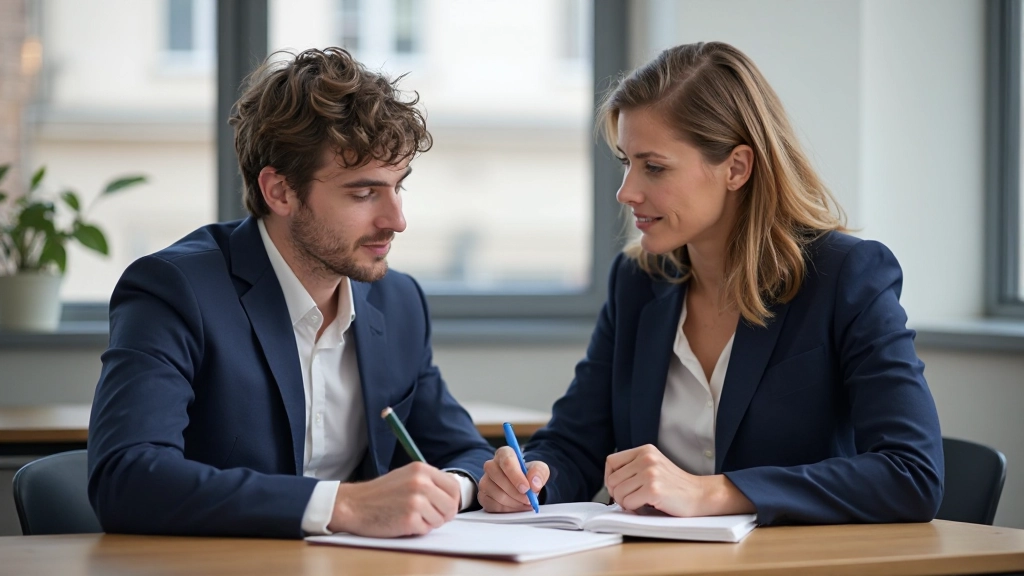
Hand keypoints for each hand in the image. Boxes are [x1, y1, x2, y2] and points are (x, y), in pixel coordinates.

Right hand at [328, 461, 460, 536]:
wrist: (354, 504)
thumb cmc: (380, 493)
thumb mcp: (406, 476)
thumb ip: (429, 482)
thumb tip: (451, 497)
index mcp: (422, 469)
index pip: (453, 486)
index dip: (452, 500)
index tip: (444, 506)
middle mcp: (421, 482)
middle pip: (451, 505)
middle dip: (443, 514)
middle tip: (429, 516)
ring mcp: (415, 501)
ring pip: (440, 519)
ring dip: (429, 523)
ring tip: (411, 516)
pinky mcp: (409, 519)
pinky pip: (426, 530)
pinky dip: (417, 530)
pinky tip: (403, 522)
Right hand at [478, 446, 548, 511]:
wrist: (524, 487)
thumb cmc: (528, 475)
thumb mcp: (540, 470)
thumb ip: (539, 472)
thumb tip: (534, 483)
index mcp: (504, 454)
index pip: (506, 461)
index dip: (516, 476)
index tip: (526, 488)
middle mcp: (491, 465)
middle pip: (497, 476)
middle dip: (515, 491)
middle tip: (528, 498)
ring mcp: (484, 481)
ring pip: (495, 493)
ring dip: (513, 502)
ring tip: (524, 502)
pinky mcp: (483, 496)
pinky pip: (492, 504)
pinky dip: (506, 509)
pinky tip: (515, 506)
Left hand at [604, 444, 753, 516]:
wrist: (699, 495)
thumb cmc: (675, 485)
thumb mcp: (653, 466)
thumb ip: (634, 468)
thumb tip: (610, 483)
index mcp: (645, 450)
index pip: (611, 461)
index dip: (609, 477)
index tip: (616, 487)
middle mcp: (647, 458)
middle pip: (612, 479)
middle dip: (617, 494)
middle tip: (629, 500)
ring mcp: (650, 473)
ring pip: (618, 492)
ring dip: (625, 503)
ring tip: (639, 503)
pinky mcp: (654, 489)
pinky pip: (629, 503)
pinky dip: (633, 509)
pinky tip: (645, 507)